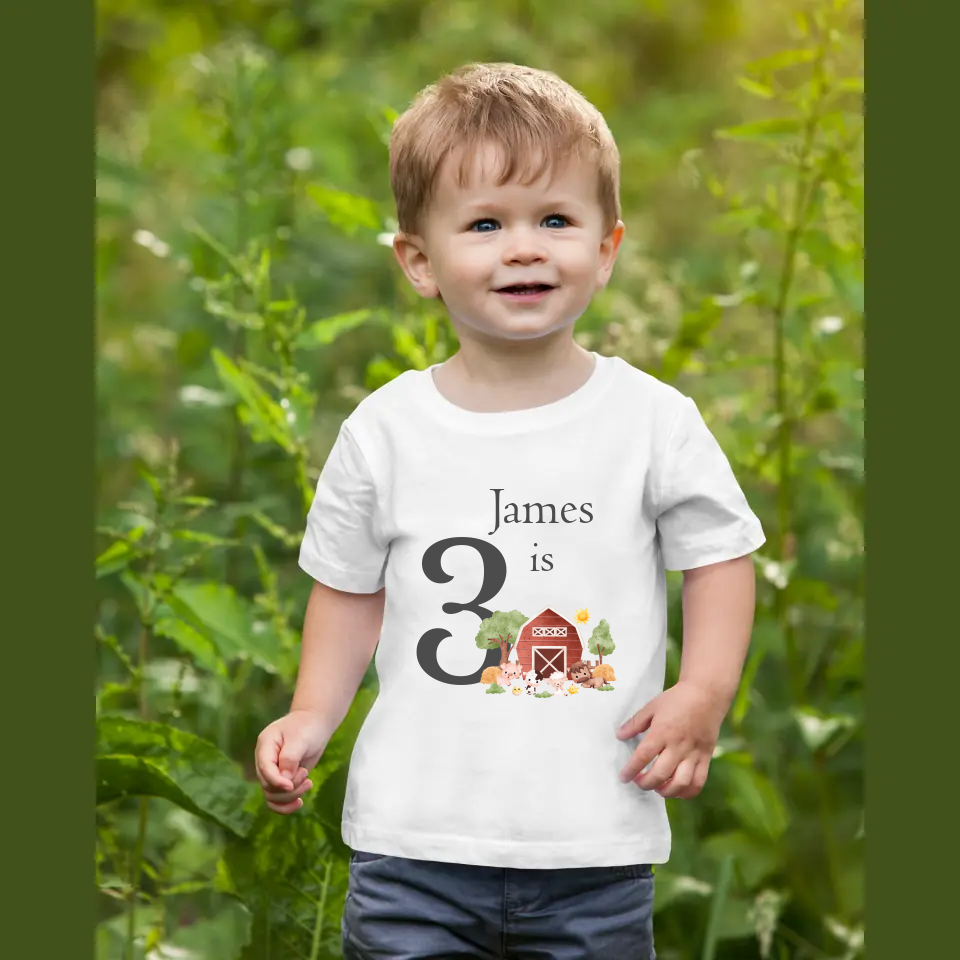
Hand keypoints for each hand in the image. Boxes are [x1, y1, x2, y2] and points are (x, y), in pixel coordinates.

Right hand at [254, 709, 329, 813]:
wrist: (315, 723)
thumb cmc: (307, 727)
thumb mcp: (300, 740)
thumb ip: (290, 759)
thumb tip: (284, 781)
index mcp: (265, 746)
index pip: (264, 769)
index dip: (276, 781)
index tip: (290, 785)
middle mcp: (265, 761)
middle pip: (268, 786)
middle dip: (288, 788)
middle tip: (306, 775)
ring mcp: (273, 771)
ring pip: (272, 795)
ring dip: (291, 796)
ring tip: (308, 783)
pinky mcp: (282, 779)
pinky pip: (278, 798)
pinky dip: (287, 804)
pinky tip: (300, 802)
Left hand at [615, 680, 726, 798]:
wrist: (706, 694)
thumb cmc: (677, 699)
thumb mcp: (652, 706)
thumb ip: (635, 723)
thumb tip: (619, 735)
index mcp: (662, 731)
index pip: (643, 756)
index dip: (631, 770)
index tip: (623, 777)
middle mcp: (678, 745)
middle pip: (660, 774)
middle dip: (645, 784)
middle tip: (638, 782)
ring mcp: (693, 753)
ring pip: (680, 782)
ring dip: (666, 791)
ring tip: (657, 788)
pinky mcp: (706, 757)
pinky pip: (699, 781)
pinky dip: (687, 792)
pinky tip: (677, 791)